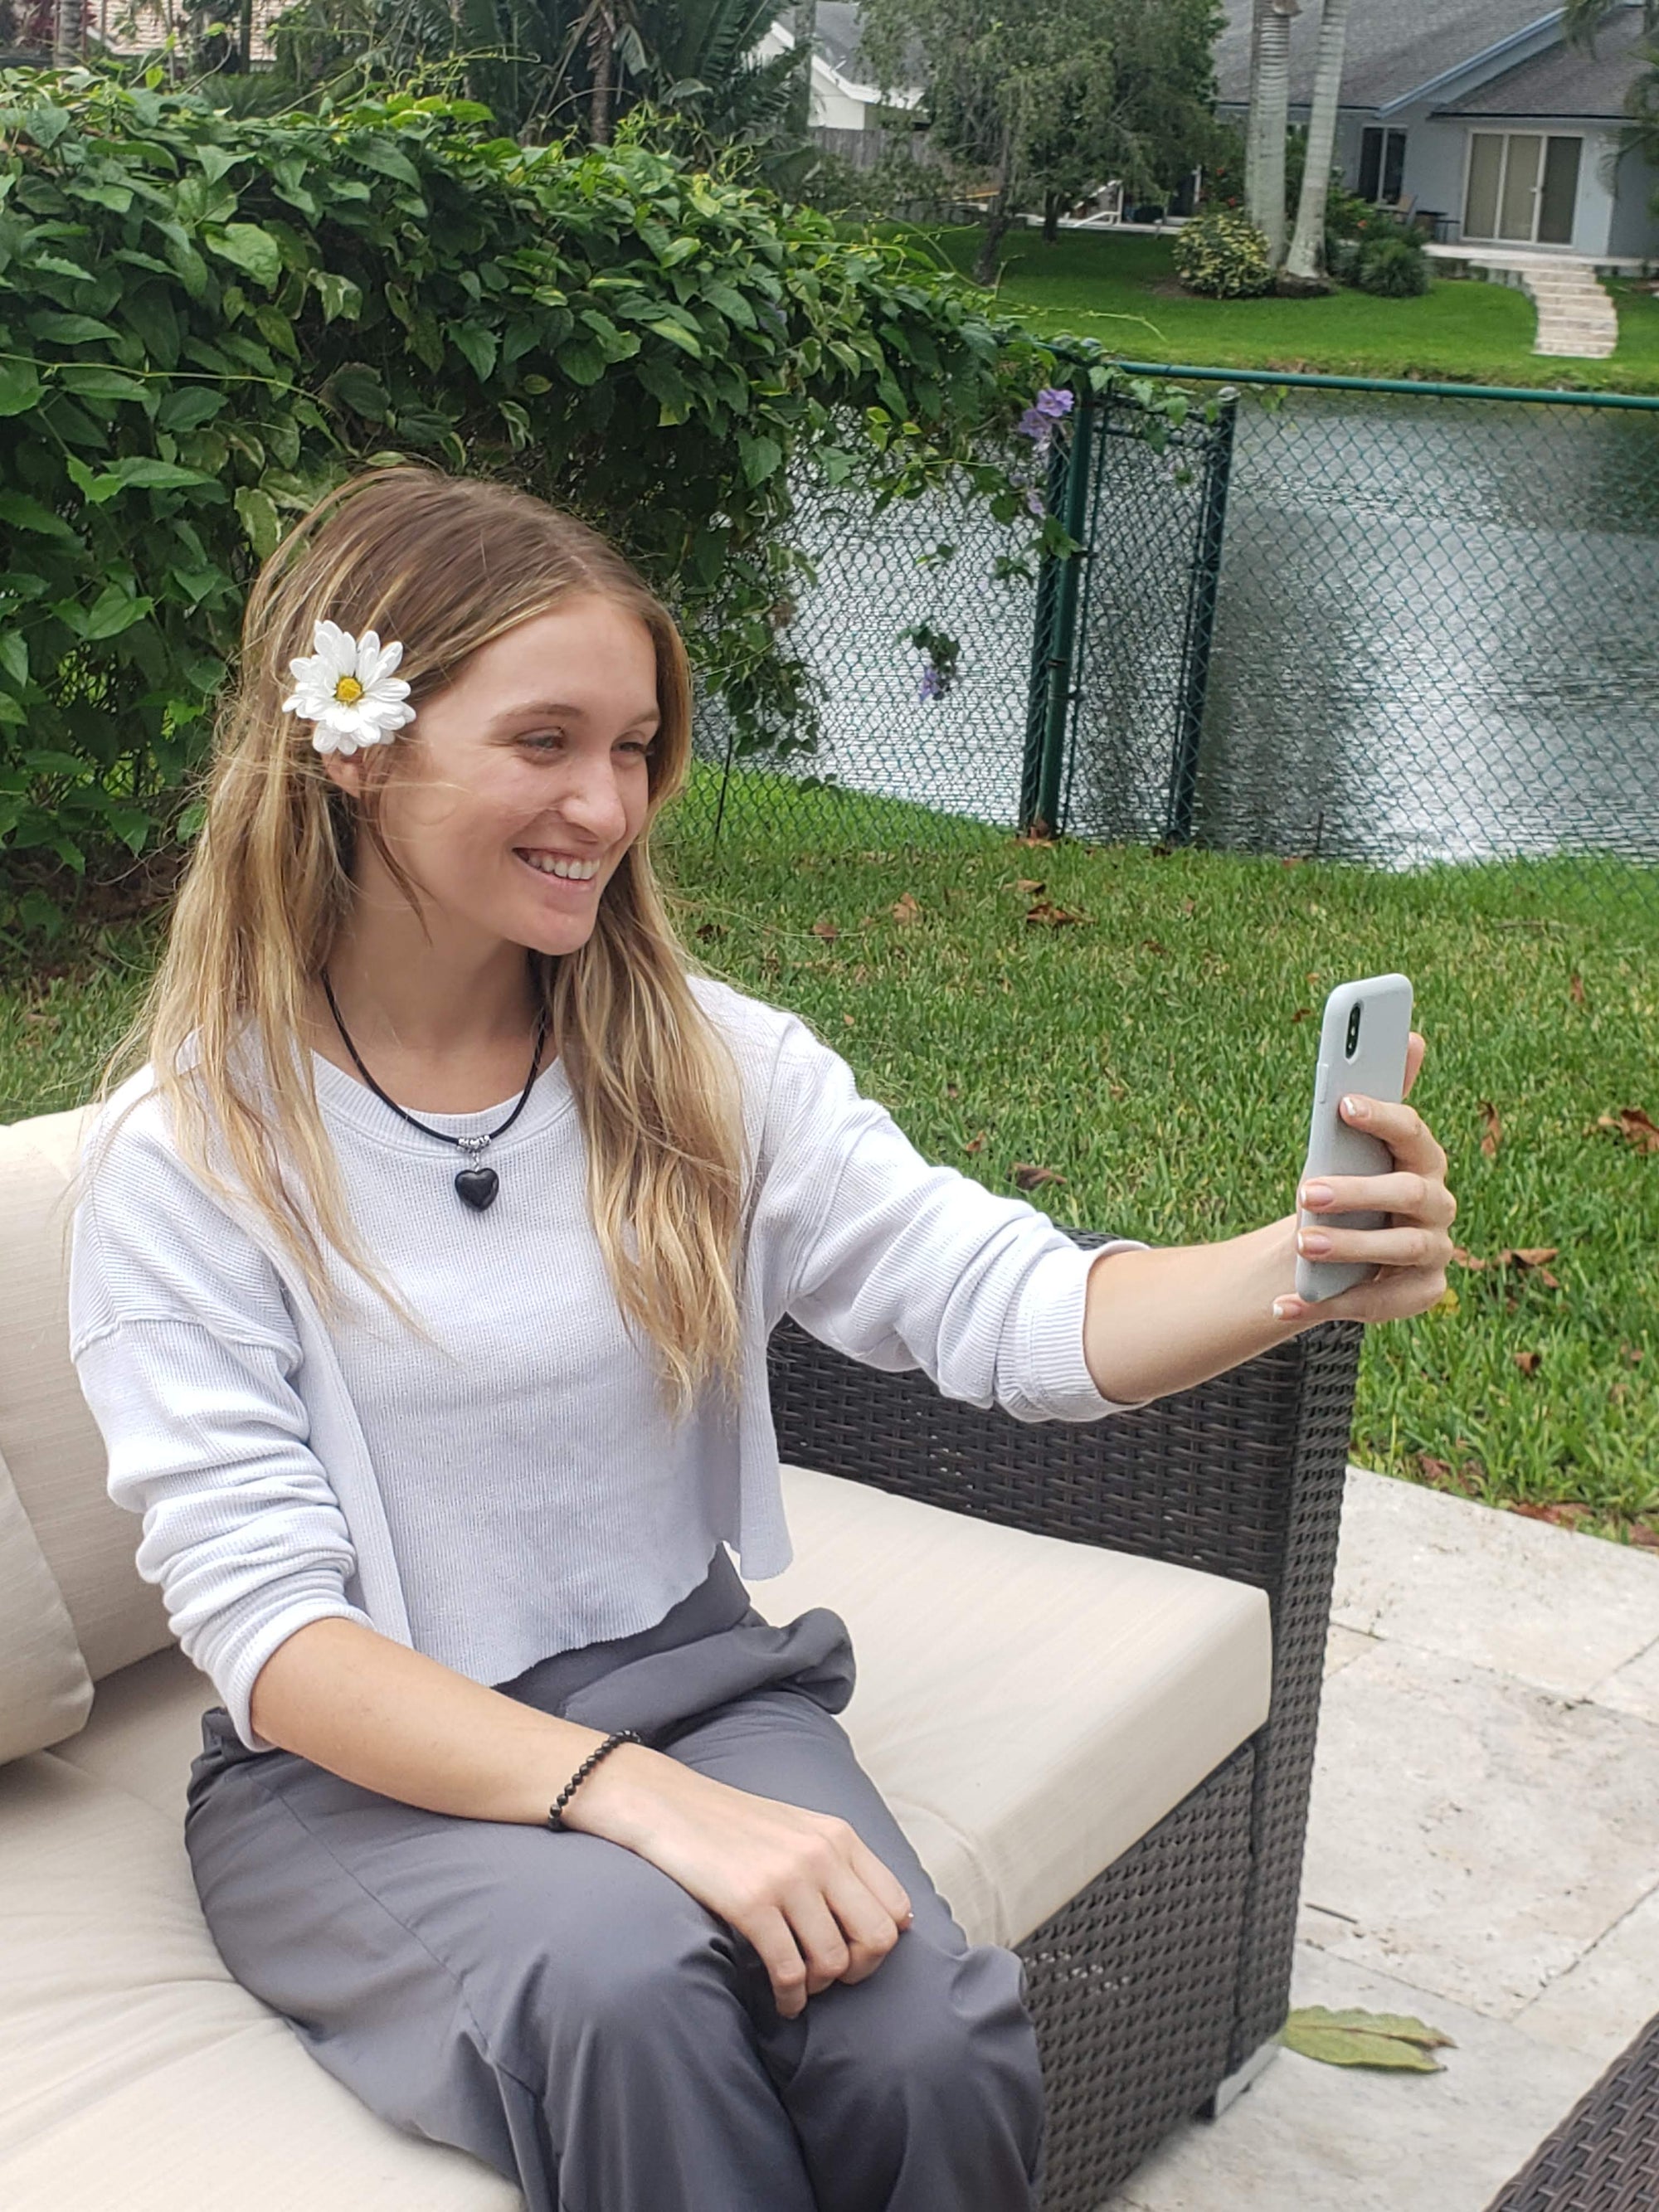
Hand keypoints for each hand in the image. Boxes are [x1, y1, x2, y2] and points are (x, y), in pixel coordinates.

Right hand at [561, 1747, 914, 2018]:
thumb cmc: (733, 1826)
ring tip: (798, 1985)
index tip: (856, 1955)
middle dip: (858, 1971)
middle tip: (831, 1978)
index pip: (895, 1906)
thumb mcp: (799, 1830)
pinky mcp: (752, 1903)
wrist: (668, 1806)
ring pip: (833, 1962)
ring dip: (817, 1987)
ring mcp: (788, 1878)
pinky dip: (788, 1999)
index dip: (883, 1943)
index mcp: (839, 1836)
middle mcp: (822, 1855)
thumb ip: (840, 1864)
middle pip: (876, 1939)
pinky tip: (779, 2000)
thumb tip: (891, 1922)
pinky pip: (789, 1972)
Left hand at [1270, 1030, 1456, 1326]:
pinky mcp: (1421, 1292)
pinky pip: (1378, 1302)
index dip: (1382, 1116)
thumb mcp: (1355, 1145)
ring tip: (1302, 1244)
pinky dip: (1328, 1304)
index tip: (1343, 1104)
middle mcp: (1437, 1202)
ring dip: (1349, 1246)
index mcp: (1423, 1157)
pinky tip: (1282, 1304)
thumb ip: (1377, 1096)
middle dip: (1357, 1191)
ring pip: (1399, 1248)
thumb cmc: (1351, 1183)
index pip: (1412, 1131)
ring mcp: (1434, 1250)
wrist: (1342, 1250)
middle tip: (1305, 1191)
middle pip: (1409, 1191)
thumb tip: (1414, 1036)